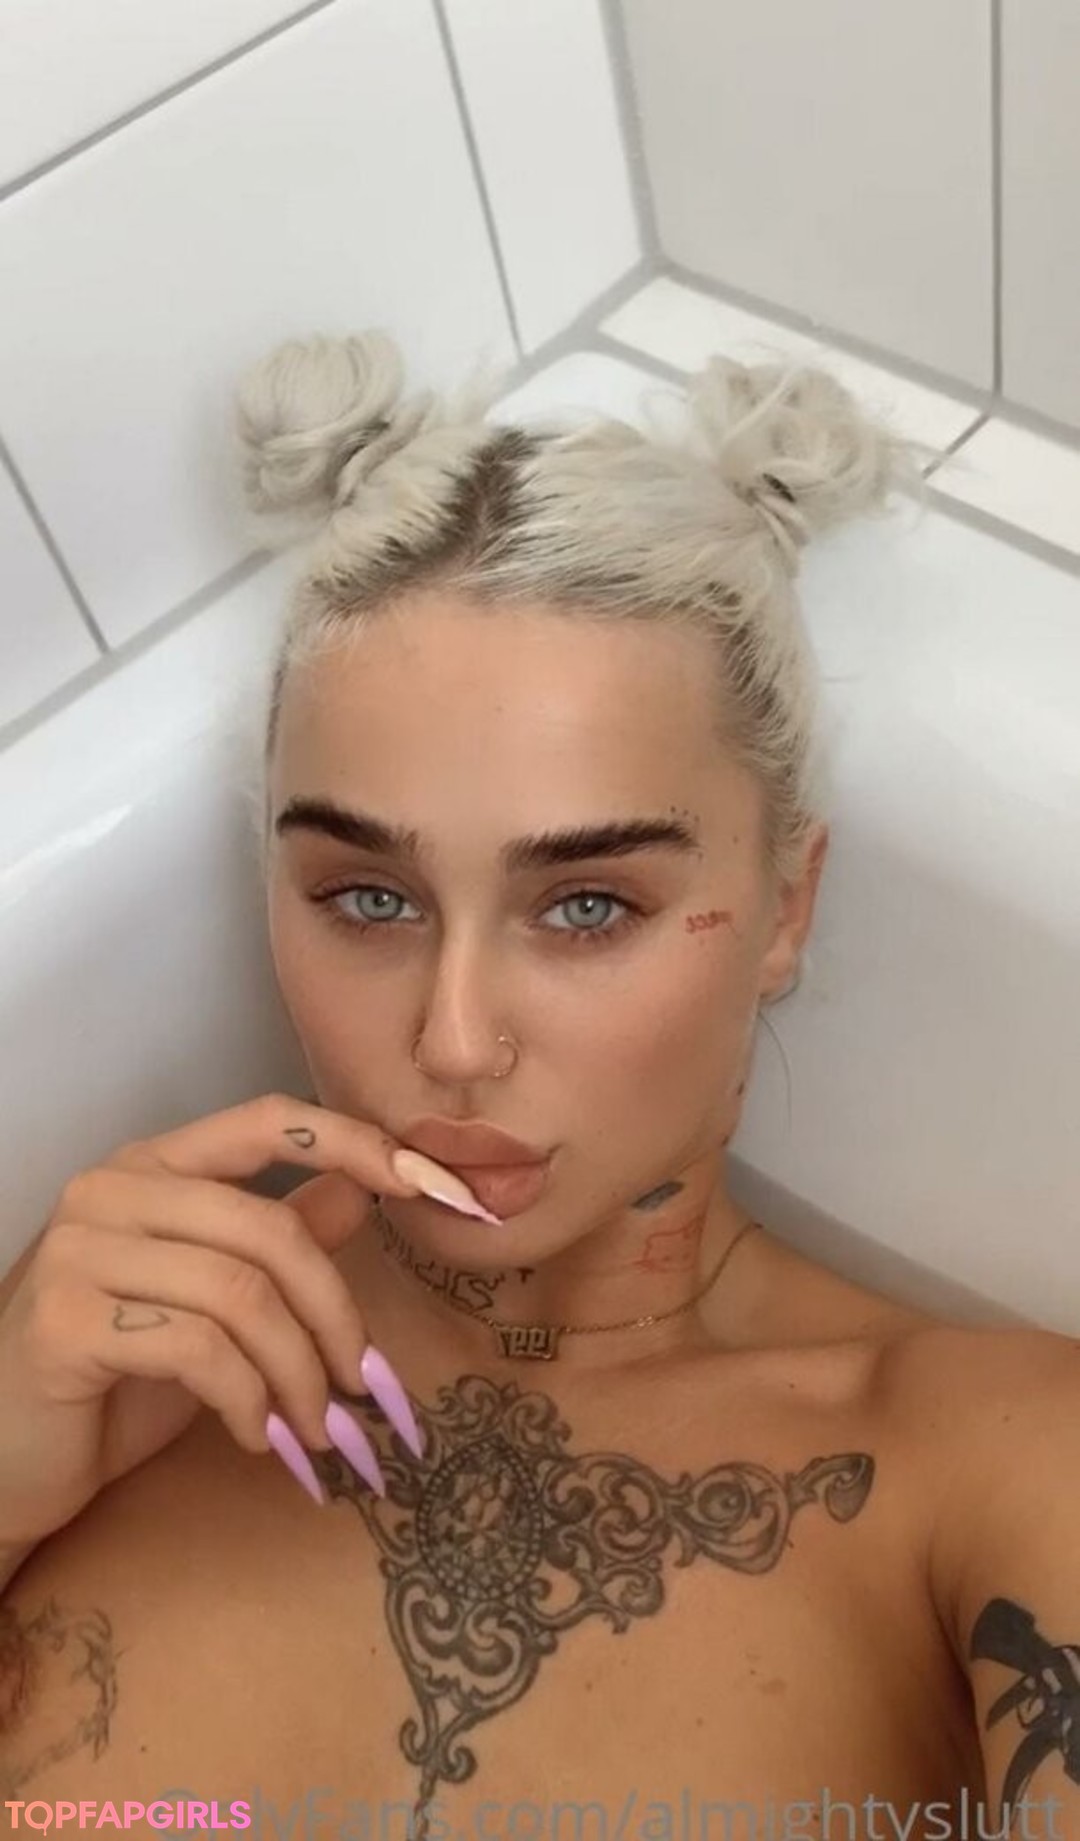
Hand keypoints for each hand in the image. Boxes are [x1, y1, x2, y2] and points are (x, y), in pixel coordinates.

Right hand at [0, 1092, 440, 1546]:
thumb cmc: (112, 1376)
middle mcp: (113, 1186)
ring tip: (316, 1434)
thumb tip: (370, 1189)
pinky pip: (200, 1349)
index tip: (449, 1192)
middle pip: (272, 1230)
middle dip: (337, 1318)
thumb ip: (282, 1235)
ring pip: (243, 1294)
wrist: (2, 1457)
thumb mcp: (212, 1300)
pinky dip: (250, 1402)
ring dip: (299, 1377)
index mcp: (155, 1164)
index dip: (364, 1147)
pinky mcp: (67, 1318)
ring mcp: (82, 1247)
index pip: (272, 1120)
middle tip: (366, 1393)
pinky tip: (258, 1440)